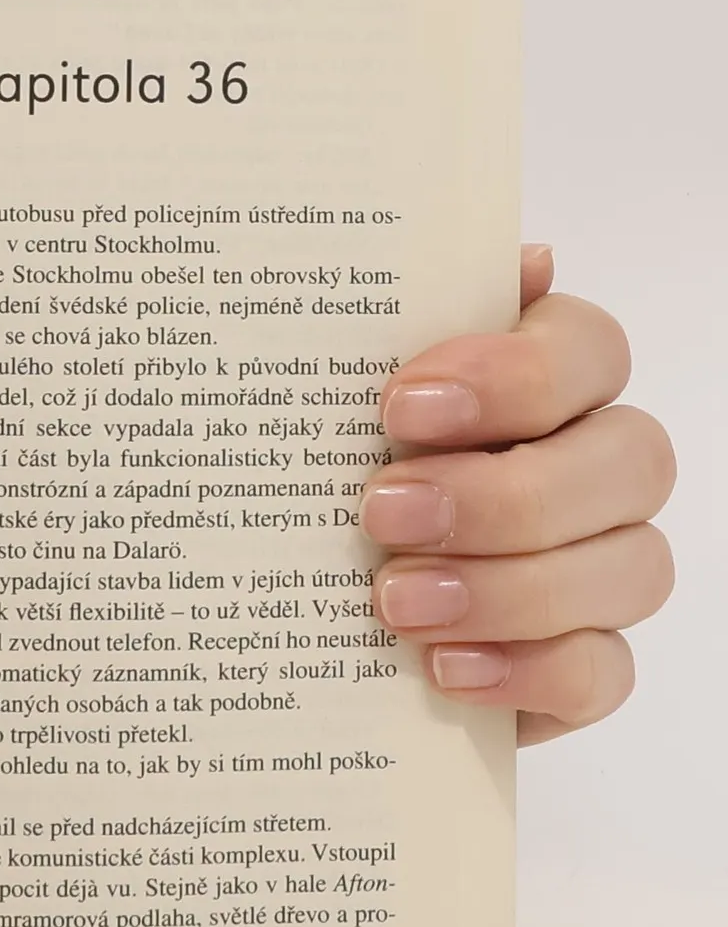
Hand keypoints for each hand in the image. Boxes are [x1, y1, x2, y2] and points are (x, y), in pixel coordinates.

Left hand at [360, 246, 673, 744]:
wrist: (295, 604)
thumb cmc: (328, 472)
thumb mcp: (326, 403)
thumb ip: (392, 327)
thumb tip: (517, 256)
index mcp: (544, 379)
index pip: (588, 349)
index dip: (513, 375)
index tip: (399, 405)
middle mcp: (595, 464)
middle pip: (630, 460)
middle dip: (506, 494)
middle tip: (382, 513)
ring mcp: (603, 566)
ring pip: (631, 567)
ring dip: (510, 587)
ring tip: (394, 600)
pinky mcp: (583, 662)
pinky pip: (603, 670)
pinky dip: (527, 670)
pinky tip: (444, 669)